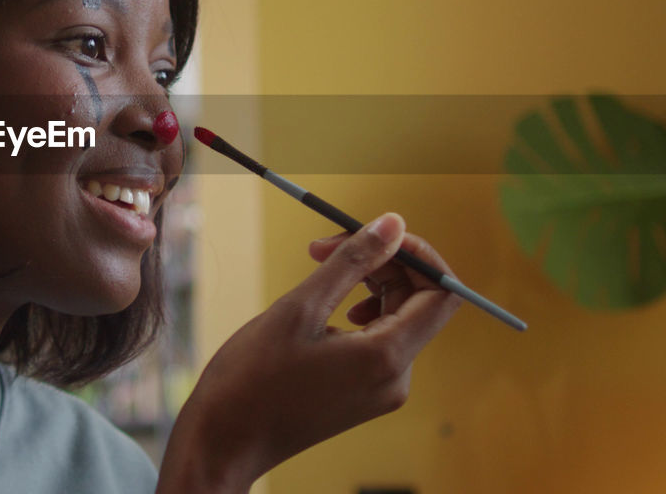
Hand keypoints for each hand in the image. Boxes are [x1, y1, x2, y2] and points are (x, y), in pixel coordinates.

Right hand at [157, 213, 460, 492]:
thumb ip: (352, 262)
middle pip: (417, 302)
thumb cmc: (252, 379)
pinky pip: (378, 340)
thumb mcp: (300, 308)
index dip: (418, 255)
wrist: (225, 441)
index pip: (441, 294)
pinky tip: (321, 307)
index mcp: (386, 357)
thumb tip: (394, 225)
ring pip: (396, 318)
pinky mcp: (362, 394)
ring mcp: (380, 389)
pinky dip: (357, 311)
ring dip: (366, 283)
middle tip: (324, 244)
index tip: (375, 234)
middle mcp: (395, 378)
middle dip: (380, 263)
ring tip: (318, 269)